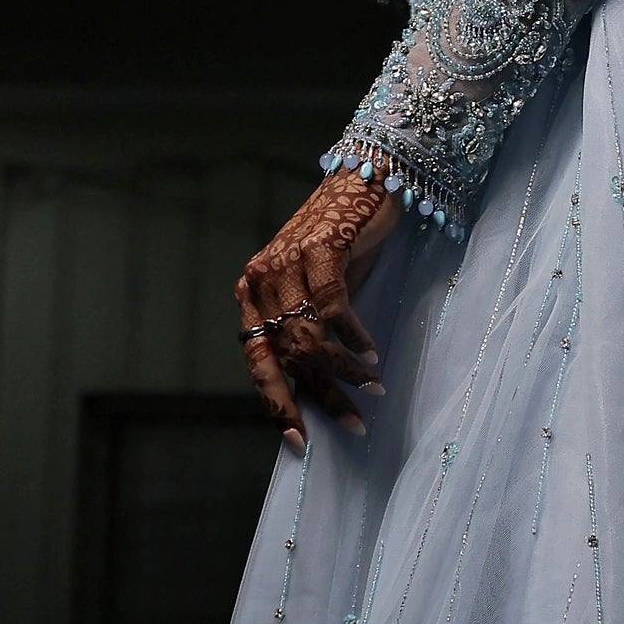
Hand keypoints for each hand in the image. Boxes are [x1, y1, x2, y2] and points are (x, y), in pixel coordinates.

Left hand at [236, 174, 401, 447]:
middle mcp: (260, 279)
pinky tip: (371, 350)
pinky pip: (333, 307)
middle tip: (353, 424)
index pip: (258, 362)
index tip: (300, 442)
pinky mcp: (318, 248)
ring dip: (345, 370)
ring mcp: (285, 262)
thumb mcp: (316, 291)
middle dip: (321, 396)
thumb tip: (315, 387)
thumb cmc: (340, 242)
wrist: (363, 181)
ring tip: (372, 385)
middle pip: (285, 356)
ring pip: (309, 337)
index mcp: (252, 295)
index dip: (277, 405)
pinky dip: (354, 334)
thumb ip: (307, 329)